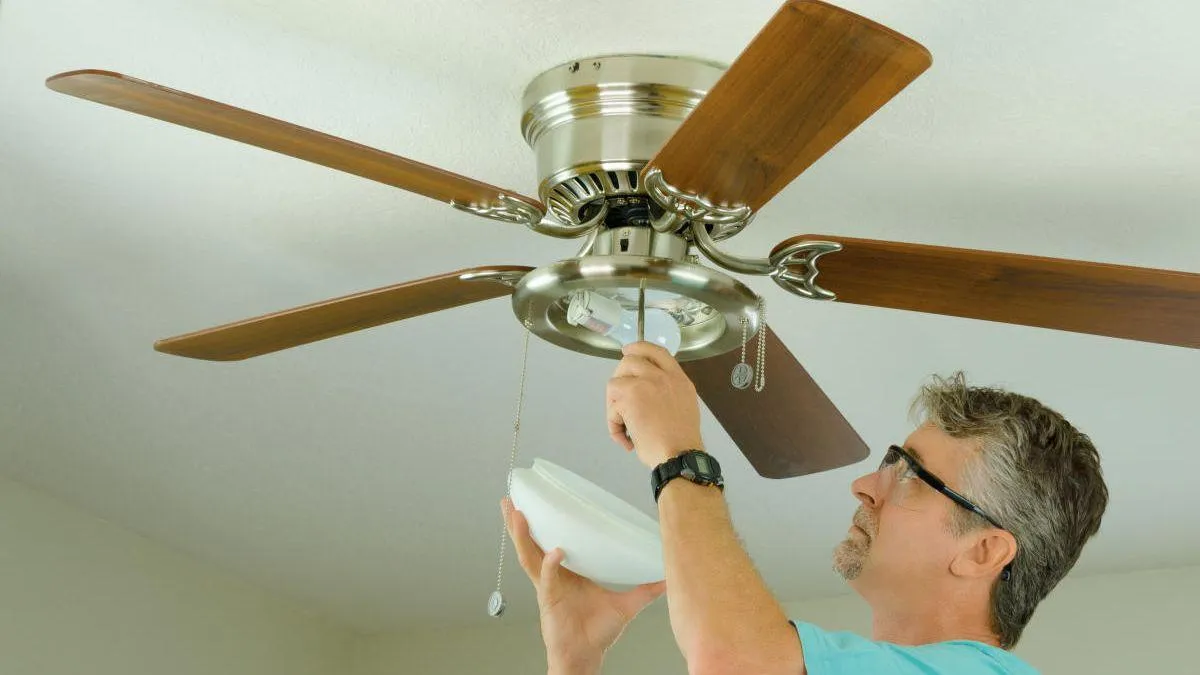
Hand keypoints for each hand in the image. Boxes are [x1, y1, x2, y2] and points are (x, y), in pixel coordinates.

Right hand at [502, 498, 664, 673]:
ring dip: (522, 536)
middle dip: (520, 524)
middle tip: (511, 501)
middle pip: (531, 544)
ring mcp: (548, 588)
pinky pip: (549, 579)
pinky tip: (555, 552)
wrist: (586, 656)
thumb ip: (644, 590)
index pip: (552, 541)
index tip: (540, 502)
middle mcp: (553, 577)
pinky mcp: (549, 601)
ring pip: (530, 557)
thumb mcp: (625, 605)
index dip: (543, 524)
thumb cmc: (597, 634)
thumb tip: (666, 578)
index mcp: (567, 573)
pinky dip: (550, 564)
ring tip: (518, 516)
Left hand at [606, 341, 703, 467]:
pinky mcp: (629, 396)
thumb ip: (667, 392)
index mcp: (678, 379)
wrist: (679, 454)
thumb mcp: (683, 405)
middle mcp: (662, 376)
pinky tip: (626, 438)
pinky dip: (614, 424)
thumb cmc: (682, 440)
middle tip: (619, 399)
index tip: (628, 351)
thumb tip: (646, 393)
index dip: (639, 348)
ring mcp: (645, 383)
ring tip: (625, 425)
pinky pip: (611, 406)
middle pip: (630, 360)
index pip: (658, 351)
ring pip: (615, 382)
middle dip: (620, 378)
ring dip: (614, 405)